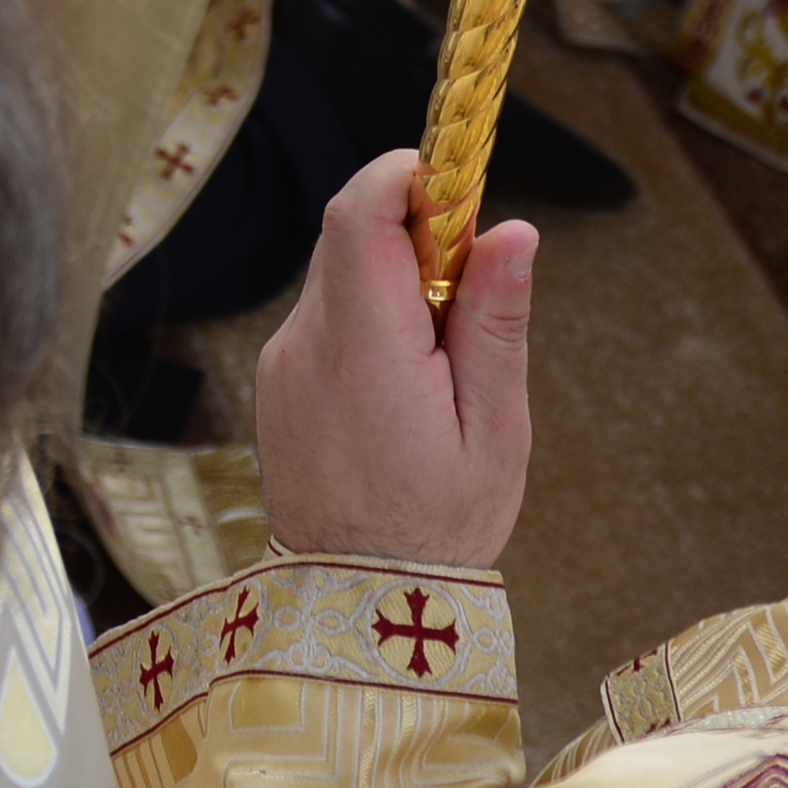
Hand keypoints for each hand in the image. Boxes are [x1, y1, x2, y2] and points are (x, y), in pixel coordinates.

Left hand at [250, 150, 537, 567]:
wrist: (355, 608)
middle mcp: (306, 345)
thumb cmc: (441, 528)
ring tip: (442, 363)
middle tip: (472, 291)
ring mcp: (281, 364)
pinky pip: (324, 321)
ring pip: (337, 278)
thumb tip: (511, 229)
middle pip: (349, 237)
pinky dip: (366, 323)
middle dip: (413, 236)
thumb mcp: (494, 430)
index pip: (358, 214)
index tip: (458, 188)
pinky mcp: (277, 383)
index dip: (405, 178)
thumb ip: (495, 322)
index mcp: (363, 351)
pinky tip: (404, 389)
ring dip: (392, 285)